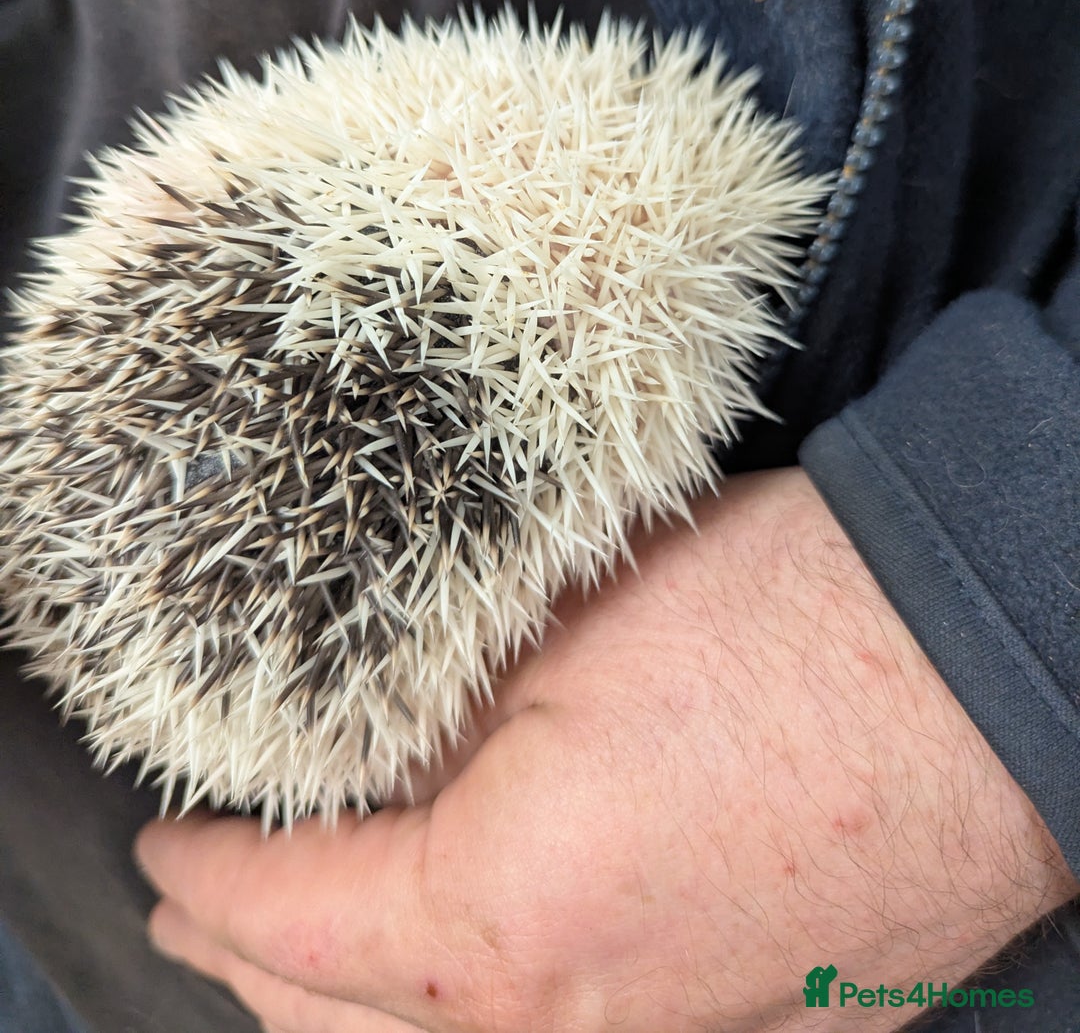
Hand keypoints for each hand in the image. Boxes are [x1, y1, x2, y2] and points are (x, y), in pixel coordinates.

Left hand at [134, 468, 1077, 1031]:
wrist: (976, 661)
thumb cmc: (791, 620)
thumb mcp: (564, 629)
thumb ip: (434, 718)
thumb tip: (359, 754)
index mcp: (505, 917)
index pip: (289, 922)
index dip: (208, 882)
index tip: (166, 852)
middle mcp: (577, 1027)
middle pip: (345, 1031)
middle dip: (250, 966)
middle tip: (200, 912)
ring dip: (349, 1016)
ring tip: (300, 964)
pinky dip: (472, 1023)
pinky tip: (465, 980)